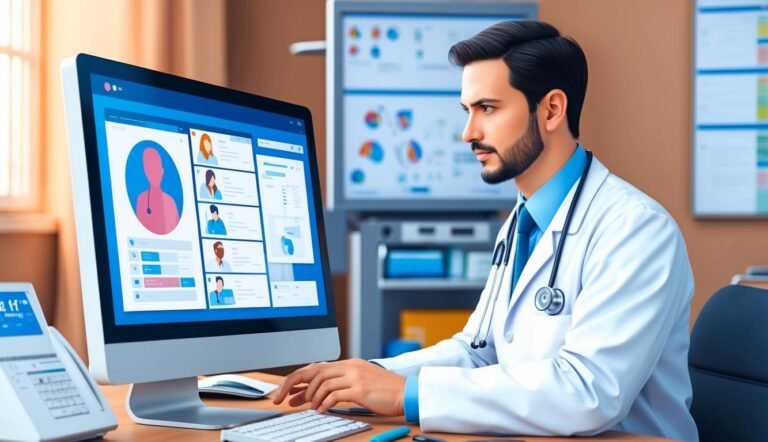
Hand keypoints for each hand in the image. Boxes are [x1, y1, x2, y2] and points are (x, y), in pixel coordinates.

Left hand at [272, 359, 406, 415]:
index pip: (315, 367)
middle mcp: (350, 367)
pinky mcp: (360, 389)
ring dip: (311, 397)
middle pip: (313, 372)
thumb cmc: (382, 391)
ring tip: (309, 407)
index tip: (285, 391)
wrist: (405, 393)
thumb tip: (313, 394)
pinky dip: (324, 404)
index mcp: (348, 363)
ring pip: (322, 384)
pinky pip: (334, 395)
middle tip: (282, 399)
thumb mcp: (359, 381)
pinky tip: (322, 410)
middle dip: (293, 386)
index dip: (296, 379)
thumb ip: (338, 383)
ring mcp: (355, 377)